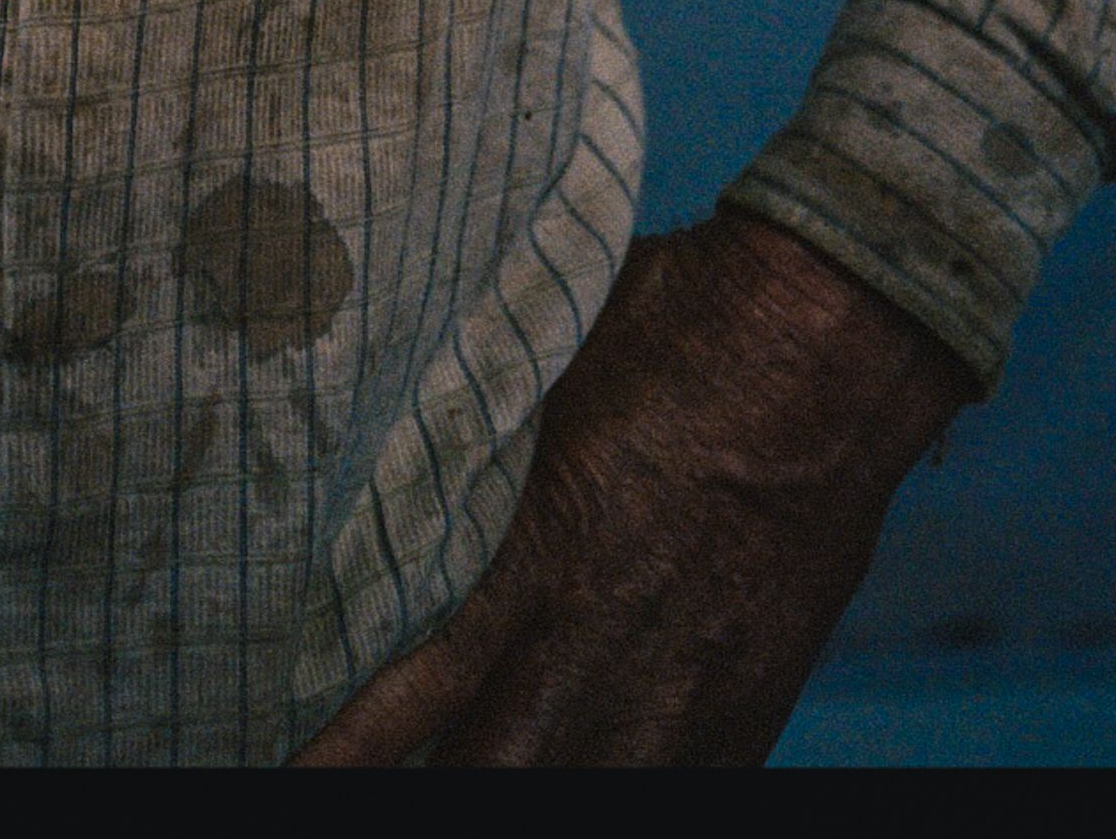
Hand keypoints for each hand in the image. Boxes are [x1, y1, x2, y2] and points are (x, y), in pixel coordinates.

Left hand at [290, 209, 980, 766]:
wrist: (829, 347)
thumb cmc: (667, 325)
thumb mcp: (526, 366)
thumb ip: (453, 440)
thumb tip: (365, 440)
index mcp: (533, 562)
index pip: (402, 702)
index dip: (338, 753)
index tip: (286, 765)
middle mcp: (598, 652)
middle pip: (485, 774)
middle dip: (428, 779)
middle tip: (361, 772)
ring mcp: (680, 698)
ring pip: (571, 790)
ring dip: (513, 779)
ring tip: (476, 765)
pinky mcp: (743, 714)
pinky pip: (667, 789)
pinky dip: (610, 780)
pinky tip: (580, 760)